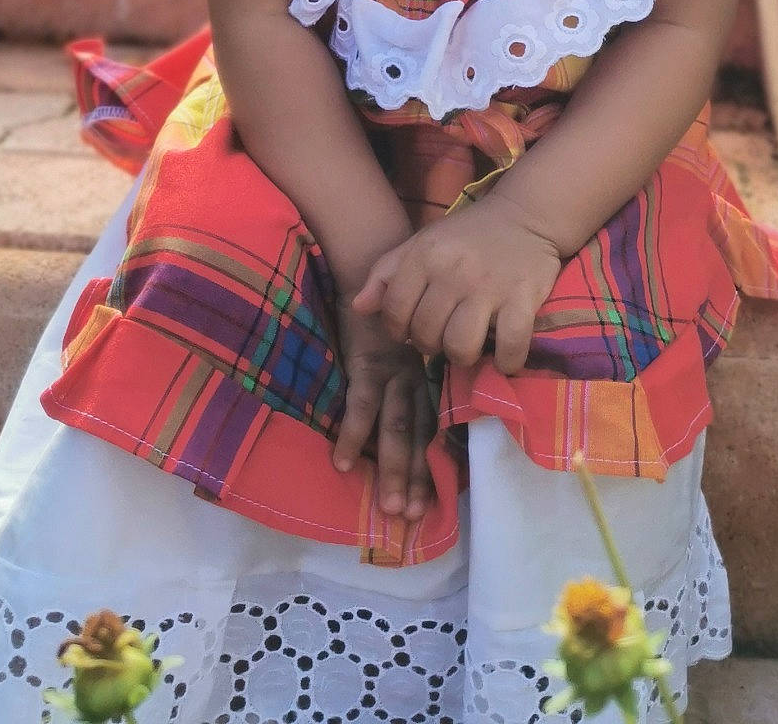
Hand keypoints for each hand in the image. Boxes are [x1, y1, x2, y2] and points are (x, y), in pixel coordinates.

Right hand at [333, 297, 436, 521]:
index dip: (430, 465)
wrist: (369, 260)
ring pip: (396, 428)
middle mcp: (411, 377)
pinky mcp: (366, 361)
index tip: (431, 503)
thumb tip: (415, 413)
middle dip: (414, 478)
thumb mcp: (406, 336)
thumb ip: (411, 368)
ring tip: (390, 507)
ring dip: (394, 468)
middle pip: (416, 436)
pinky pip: (361, 404)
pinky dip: (355, 435)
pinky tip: (345, 464)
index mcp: (420, 374)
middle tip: (412, 518)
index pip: (429, 427)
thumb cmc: (386, 300)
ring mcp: (390, 371)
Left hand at [351, 200, 561, 374]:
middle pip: (426, 334)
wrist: (525, 216)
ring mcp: (489, 287)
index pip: (394, 311)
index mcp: (425, 256)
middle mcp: (453, 272)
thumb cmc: (468, 235)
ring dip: (462, 356)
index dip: (397, 330)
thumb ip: (387, 272)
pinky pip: (509, 347)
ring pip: (460, 347)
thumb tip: (359, 307)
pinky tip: (503, 356)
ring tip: (468, 344)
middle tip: (443, 334)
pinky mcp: (523, 298)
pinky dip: (506, 361)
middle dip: (430, 344)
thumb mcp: (422, 243)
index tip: (411, 329)